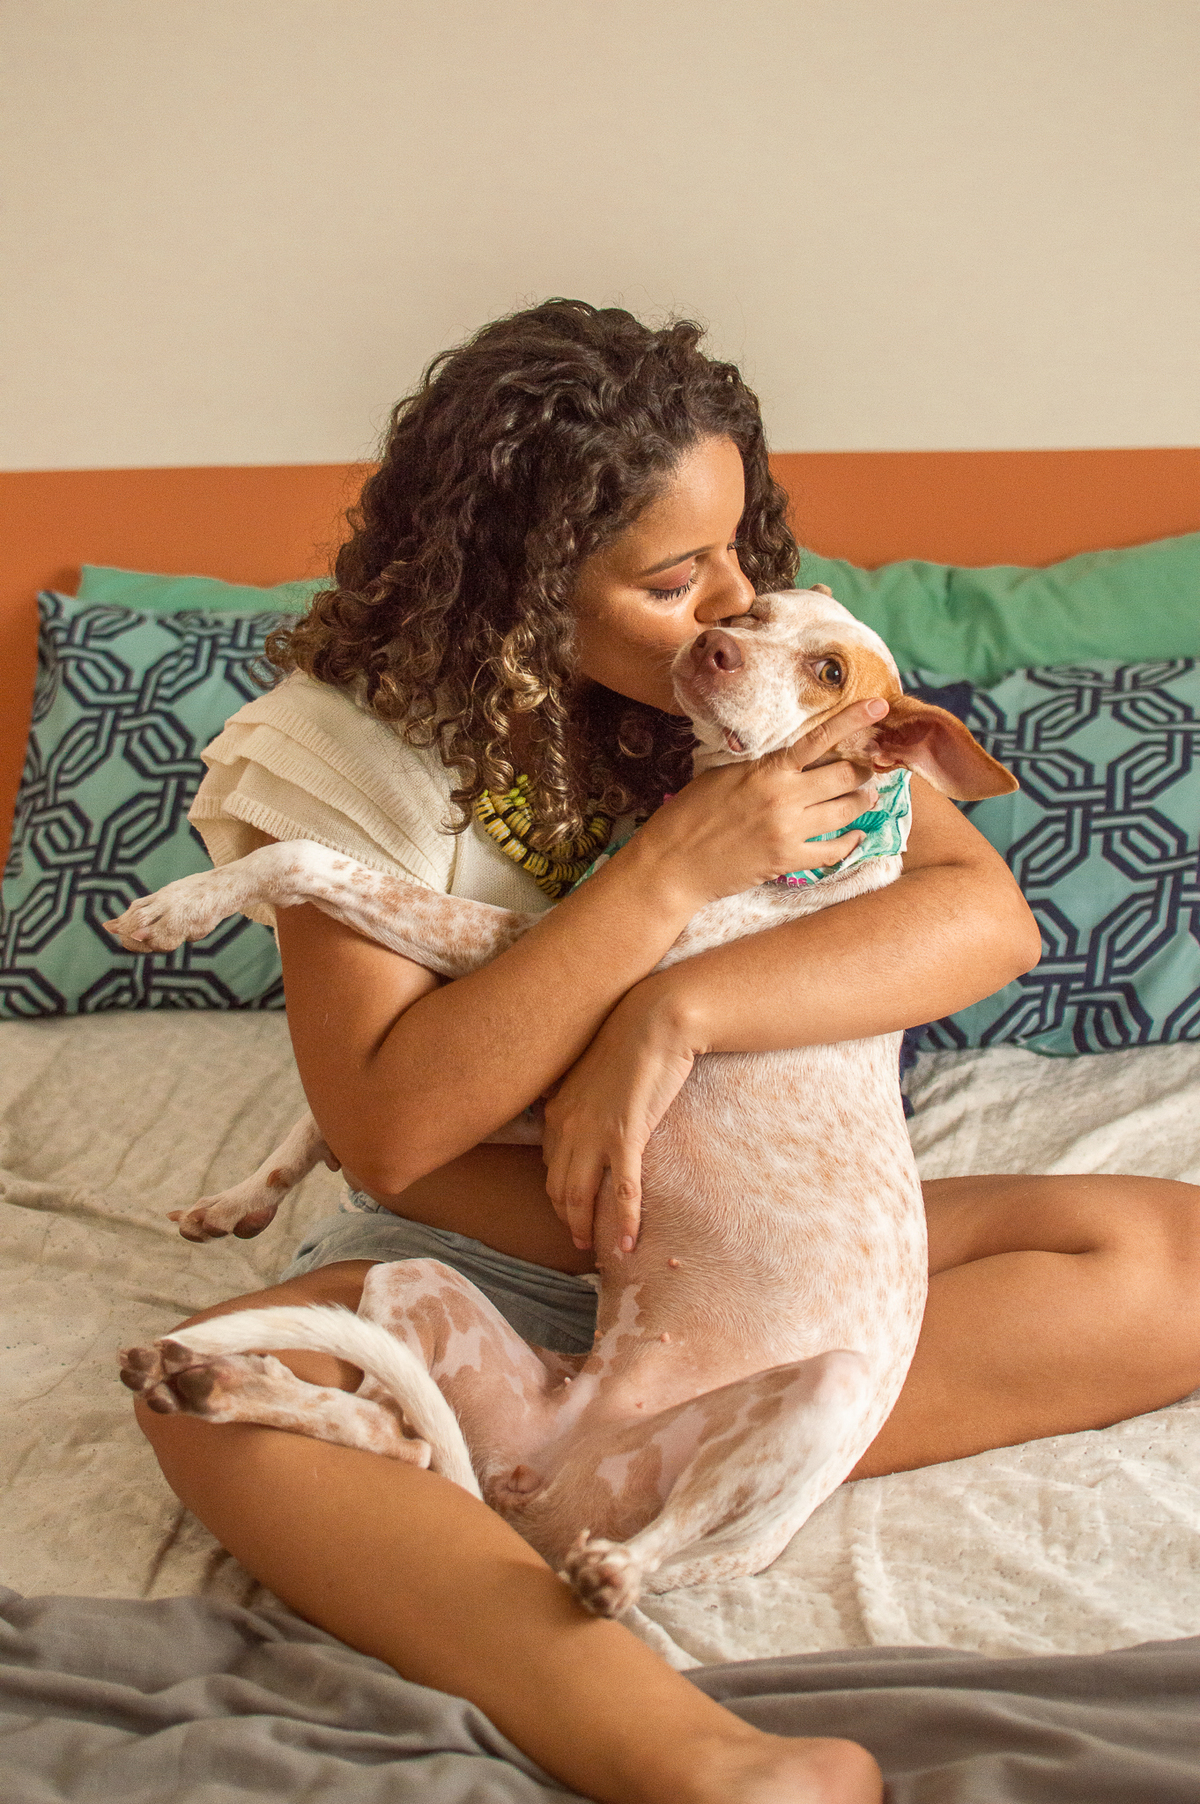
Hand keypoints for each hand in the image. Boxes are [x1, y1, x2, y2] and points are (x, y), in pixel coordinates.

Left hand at [542, 986, 692, 1254]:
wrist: (653, 1020)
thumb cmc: (627, 1041)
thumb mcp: (587, 1071)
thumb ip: (574, 1097)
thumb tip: (561, 1110)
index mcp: (556, 1111)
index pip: (550, 1166)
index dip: (558, 1195)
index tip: (569, 1211)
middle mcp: (567, 1127)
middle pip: (559, 1188)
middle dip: (568, 1218)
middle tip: (579, 1240)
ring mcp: (594, 1133)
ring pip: (582, 1195)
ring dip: (588, 1227)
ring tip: (596, 1250)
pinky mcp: (626, 1135)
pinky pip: (622, 1190)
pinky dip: (624, 1220)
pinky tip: (630, 1244)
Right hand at [631, 698, 889, 907]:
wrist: (673, 862)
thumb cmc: (689, 814)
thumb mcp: (722, 774)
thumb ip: (759, 764)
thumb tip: (787, 755)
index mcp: (766, 769)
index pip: (819, 738)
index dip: (853, 720)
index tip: (879, 707)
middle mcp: (783, 796)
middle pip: (844, 775)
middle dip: (863, 769)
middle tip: (869, 767)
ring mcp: (788, 829)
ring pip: (846, 810)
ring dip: (862, 802)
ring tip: (866, 798)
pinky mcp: (788, 859)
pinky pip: (834, 850)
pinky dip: (849, 841)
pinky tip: (854, 836)